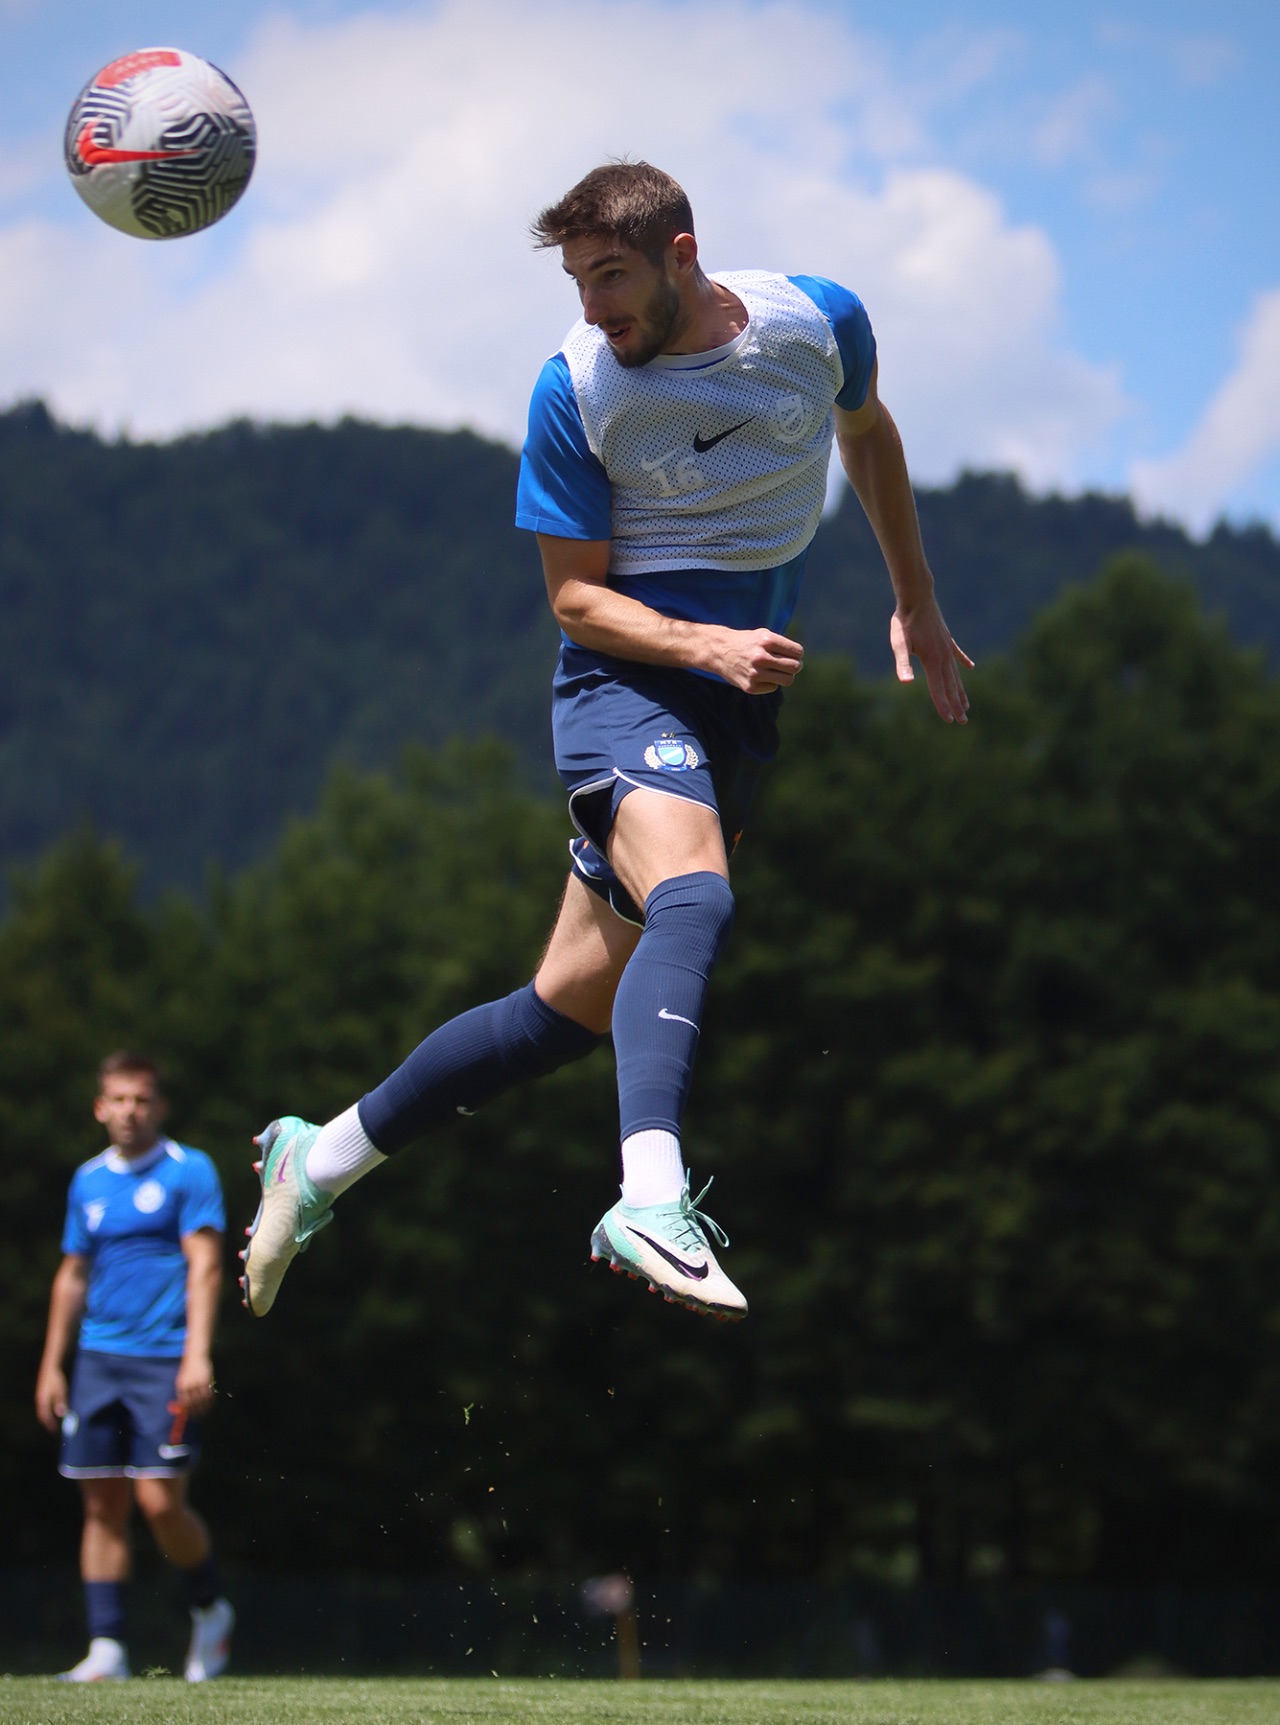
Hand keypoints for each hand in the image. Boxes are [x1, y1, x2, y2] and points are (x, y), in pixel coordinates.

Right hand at [35, 1364, 67, 1431]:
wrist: (50, 1366)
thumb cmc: (56, 1378)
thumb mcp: (60, 1390)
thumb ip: (60, 1402)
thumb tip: (61, 1414)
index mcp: (42, 1401)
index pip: (45, 1417)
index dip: (49, 1424)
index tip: (54, 1431)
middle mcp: (40, 1400)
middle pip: (42, 1415)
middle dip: (47, 1423)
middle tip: (53, 1430)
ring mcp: (40, 1397)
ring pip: (43, 1411)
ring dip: (47, 1417)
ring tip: (53, 1423)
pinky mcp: (43, 1393)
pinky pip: (44, 1406)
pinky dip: (48, 1411)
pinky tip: (53, 1411)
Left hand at [176, 1351, 215, 1416]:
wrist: (195, 1356)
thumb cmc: (188, 1370)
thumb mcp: (182, 1381)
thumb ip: (183, 1393)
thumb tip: (184, 1407)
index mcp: (181, 1387)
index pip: (184, 1403)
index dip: (189, 1411)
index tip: (192, 1415)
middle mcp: (188, 1386)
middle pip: (193, 1403)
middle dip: (197, 1411)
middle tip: (201, 1415)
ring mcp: (197, 1383)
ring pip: (201, 1400)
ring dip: (204, 1406)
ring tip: (207, 1409)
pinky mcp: (205, 1380)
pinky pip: (207, 1394)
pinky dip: (210, 1399)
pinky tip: (211, 1401)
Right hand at [708, 627, 803, 693]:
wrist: (719, 652)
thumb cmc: (747, 642)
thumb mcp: (764, 635)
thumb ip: (782, 645)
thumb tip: (800, 660)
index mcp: (767, 640)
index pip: (798, 652)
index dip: (797, 654)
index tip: (791, 654)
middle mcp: (761, 657)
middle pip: (795, 667)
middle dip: (795, 666)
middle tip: (788, 665)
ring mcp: (755, 673)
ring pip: (787, 680)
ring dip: (785, 676)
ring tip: (777, 671)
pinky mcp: (750, 687)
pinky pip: (773, 687)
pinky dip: (770, 682)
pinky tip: (761, 676)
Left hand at [891, 598, 971, 722]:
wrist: (916, 597)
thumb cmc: (904, 621)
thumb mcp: (899, 643)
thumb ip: (903, 663)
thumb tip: (906, 682)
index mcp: (932, 660)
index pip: (938, 689)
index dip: (943, 706)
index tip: (950, 721)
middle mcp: (943, 656)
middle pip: (950, 686)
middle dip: (956, 704)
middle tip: (962, 721)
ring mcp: (947, 647)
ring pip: (955, 674)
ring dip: (960, 690)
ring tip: (966, 705)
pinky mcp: (946, 638)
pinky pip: (957, 655)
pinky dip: (964, 662)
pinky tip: (970, 668)